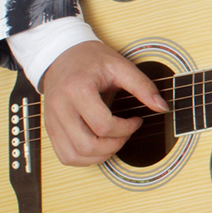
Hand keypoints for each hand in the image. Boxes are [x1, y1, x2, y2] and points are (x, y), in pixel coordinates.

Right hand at [40, 41, 168, 165]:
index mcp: (77, 88)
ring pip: (74, 156)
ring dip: (99, 156)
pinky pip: (65, 155)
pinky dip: (84, 158)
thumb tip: (162, 106)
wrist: (61, 54)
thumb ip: (142, 86)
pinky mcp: (50, 128)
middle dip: (114, 145)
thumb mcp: (120, 65)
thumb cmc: (90, 59)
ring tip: (114, 140)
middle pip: (87, 145)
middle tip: (126, 133)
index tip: (137, 120)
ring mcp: (52, 120)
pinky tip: (98, 145)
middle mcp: (60, 106)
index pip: (103, 125)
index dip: (126, 129)